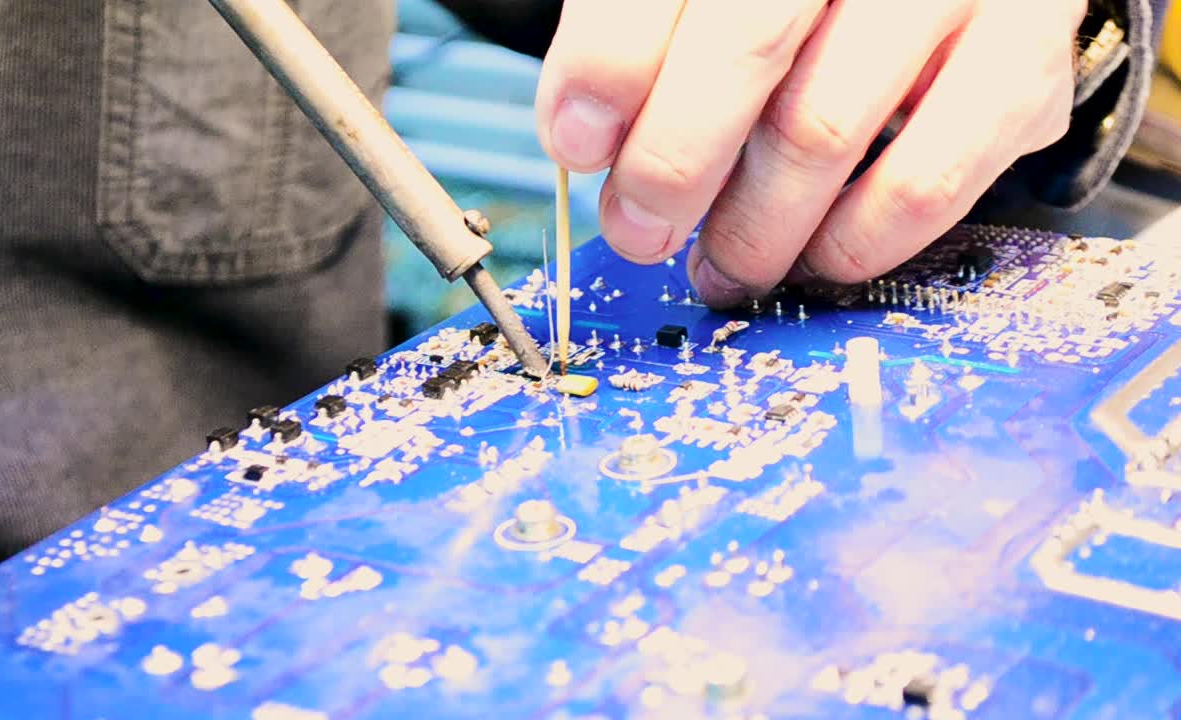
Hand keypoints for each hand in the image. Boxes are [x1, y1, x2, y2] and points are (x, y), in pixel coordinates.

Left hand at [536, 0, 1085, 306]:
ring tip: (723, 260)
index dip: (606, 68)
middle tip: (640, 227)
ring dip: (751, 227)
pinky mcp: (1024, 58)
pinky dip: (852, 242)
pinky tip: (817, 254)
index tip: (577, 141)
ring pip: (821, 130)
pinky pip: (925, 183)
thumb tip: (582, 132)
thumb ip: (639, 34)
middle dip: (671, 165)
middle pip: (744, 49)